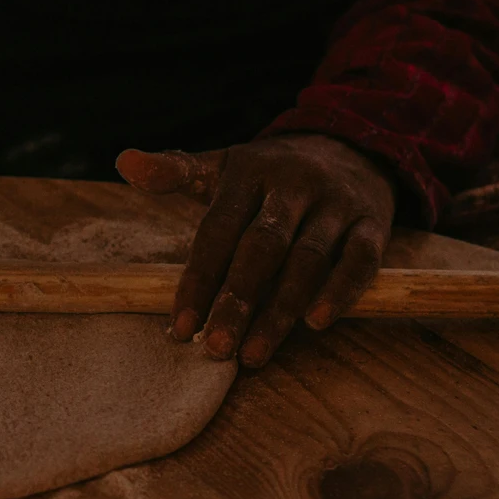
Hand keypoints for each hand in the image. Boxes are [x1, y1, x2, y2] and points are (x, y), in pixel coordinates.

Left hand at [117, 134, 395, 367]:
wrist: (353, 144)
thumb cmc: (272, 173)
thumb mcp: (224, 165)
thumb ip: (176, 171)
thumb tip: (124, 162)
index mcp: (250, 171)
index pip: (218, 230)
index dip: (198, 280)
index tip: (180, 327)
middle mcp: (295, 184)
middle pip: (263, 246)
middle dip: (237, 300)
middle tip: (216, 348)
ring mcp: (337, 203)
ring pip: (308, 259)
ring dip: (281, 309)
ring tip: (254, 354)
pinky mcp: (373, 223)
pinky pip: (360, 260)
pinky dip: (341, 291)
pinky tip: (316, 323)